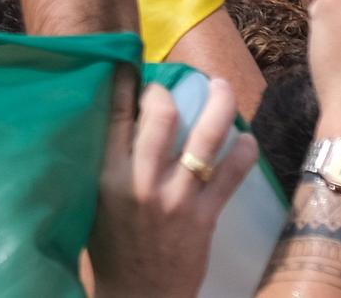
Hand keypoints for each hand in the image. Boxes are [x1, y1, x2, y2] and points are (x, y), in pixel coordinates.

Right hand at [90, 77, 258, 297]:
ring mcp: (175, 198)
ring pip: (204, 138)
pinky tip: (247, 138)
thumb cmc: (111, 248)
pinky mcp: (204, 217)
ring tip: (222, 87)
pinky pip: (230, 175)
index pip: (116, 114)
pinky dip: (243, 152)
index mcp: (106, 175)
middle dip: (169, 90)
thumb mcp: (93, 201)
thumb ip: (104, 163)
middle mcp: (140, 182)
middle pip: (161, 116)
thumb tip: (118, 118)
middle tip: (174, 85)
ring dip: (219, 105)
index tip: (133, 65)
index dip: (127, 82)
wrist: (138, 296)